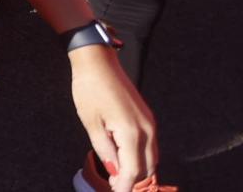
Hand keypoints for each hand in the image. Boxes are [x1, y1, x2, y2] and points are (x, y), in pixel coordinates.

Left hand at [69, 44, 157, 191]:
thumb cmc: (90, 89)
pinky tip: (125, 158)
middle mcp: (147, 130)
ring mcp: (150, 124)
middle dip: (132, 181)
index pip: (132, 171)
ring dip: (138, 170)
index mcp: (132, 133)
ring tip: (118, 176)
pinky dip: (141, 157)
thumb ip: (105, 150)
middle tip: (114, 186)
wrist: (98, 62)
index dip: (124, 187)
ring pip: (152, 158)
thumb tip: (115, 172)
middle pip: (147, 168)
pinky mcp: (148, 118)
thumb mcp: (91, 123)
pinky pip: (150, 146)